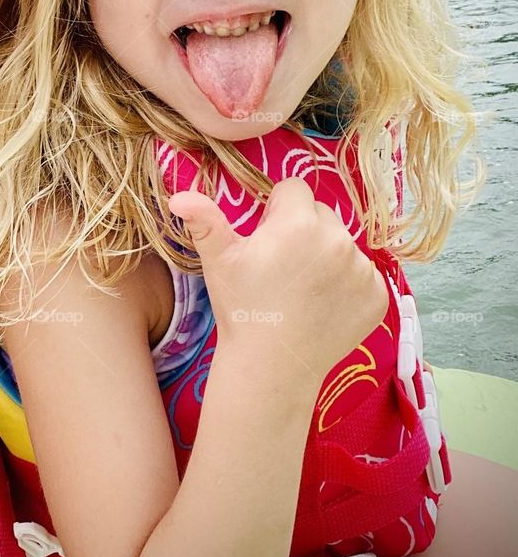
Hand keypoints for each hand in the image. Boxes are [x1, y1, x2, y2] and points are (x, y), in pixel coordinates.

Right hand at [168, 178, 389, 386]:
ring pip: (343, 244)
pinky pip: (364, 274)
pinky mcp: (378, 296)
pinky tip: (324, 305)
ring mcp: (362, 270)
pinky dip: (348, 285)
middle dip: (304, 229)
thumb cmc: (242, 308)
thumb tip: (179, 196)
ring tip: (302, 289)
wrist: (271, 367)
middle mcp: (338, 240)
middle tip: (283, 266)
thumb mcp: (219, 261)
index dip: (276, 211)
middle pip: (321, 214)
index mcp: (299, 222)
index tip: (266, 240)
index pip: (293, 190)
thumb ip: (203, 220)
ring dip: (327, 256)